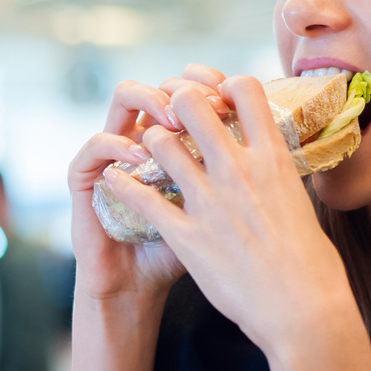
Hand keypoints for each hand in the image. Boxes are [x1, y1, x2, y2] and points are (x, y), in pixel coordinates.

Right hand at [71, 65, 231, 304]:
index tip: (231, 95)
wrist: (139, 288)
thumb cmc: (187, 253)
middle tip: (204, 103)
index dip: (211, 83)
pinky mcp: (86, 177)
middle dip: (185, 85)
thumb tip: (284, 153)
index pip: (192, 89)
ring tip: (172, 122)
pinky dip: (117, 144)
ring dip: (150, 101)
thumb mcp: (221, 212)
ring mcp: (113, 151)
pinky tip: (138, 156)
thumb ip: (238, 179)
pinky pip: (96, 145)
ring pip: (125, 96)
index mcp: (176, 140)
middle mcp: (144, 135)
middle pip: (162, 82)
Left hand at [99, 75, 354, 354]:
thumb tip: (273, 166)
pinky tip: (116, 181)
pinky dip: (123, 186)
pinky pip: (142, 198)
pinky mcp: (186, 236)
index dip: (224, 86)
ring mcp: (209, 203)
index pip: (245, 89)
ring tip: (147, 152)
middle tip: (171, 117)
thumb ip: (279, 179)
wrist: (304, 314)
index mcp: (273, 159)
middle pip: (192, 105)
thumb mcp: (301, 205)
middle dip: (176, 103)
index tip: (216, 100)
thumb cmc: (313, 267)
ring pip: (159, 144)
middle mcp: (238, 171)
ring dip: (150, 143)